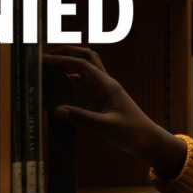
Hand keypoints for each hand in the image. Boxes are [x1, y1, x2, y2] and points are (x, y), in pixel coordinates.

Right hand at [42, 46, 186, 178]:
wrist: (147, 140)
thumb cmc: (132, 132)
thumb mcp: (106, 127)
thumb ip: (82, 118)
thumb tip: (58, 110)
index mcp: (108, 86)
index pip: (82, 65)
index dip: (63, 60)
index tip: (44, 60)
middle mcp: (106, 84)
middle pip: (86, 57)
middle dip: (67, 52)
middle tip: (46, 56)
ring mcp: (105, 90)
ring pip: (86, 68)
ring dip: (69, 63)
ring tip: (50, 65)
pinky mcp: (103, 99)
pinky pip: (86, 82)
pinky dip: (73, 77)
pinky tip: (63, 81)